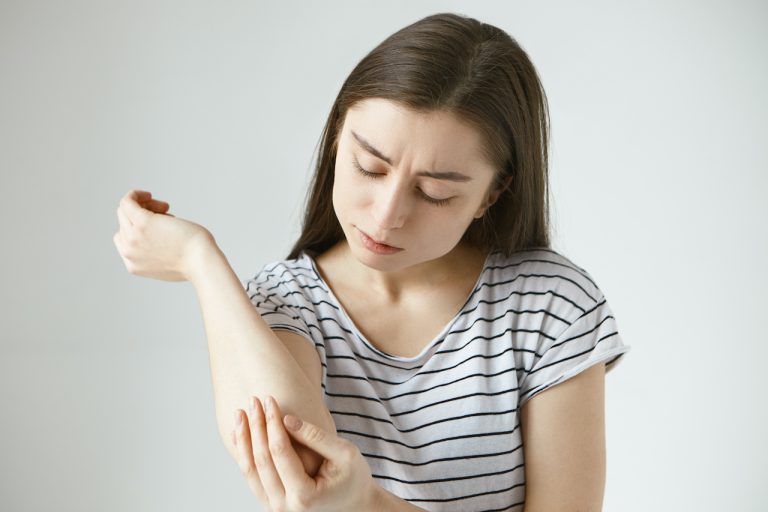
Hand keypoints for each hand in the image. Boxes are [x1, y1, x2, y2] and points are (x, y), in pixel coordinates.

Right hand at [113, 189, 213, 281]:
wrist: (201, 262)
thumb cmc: (194, 260)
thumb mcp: (168, 262)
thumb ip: (155, 254)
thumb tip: (154, 235)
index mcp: (133, 265)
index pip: (125, 240)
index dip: (140, 228)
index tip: (161, 226)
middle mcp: (129, 252)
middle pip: (125, 223)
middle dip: (145, 214)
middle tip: (167, 213)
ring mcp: (134, 237)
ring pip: (126, 211)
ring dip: (146, 205)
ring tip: (166, 208)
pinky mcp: (143, 222)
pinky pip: (127, 202)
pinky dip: (135, 195)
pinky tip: (148, 194)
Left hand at [232, 396, 379, 511]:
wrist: (354, 507)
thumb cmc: (354, 478)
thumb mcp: (345, 454)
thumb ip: (316, 437)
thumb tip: (286, 418)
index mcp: (304, 496)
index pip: (280, 452)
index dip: (273, 422)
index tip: (270, 398)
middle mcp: (285, 507)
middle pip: (261, 461)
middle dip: (255, 427)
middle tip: (252, 400)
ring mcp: (275, 509)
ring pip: (250, 471)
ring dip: (244, 440)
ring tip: (239, 413)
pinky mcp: (272, 504)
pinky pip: (252, 478)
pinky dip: (244, 454)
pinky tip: (241, 434)